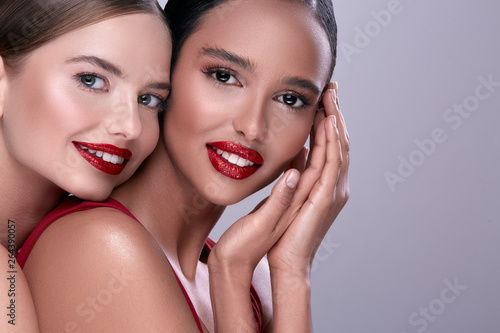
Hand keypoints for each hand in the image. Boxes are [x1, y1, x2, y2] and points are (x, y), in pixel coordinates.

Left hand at [267, 82, 349, 276]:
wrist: (280, 259)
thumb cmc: (279, 231)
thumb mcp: (287, 195)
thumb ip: (294, 176)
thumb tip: (295, 157)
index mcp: (323, 186)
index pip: (329, 147)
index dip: (329, 121)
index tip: (324, 98)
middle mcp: (332, 187)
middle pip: (338, 143)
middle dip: (336, 115)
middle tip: (332, 89)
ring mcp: (331, 193)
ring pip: (338, 149)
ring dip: (336, 122)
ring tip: (331, 98)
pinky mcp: (323, 199)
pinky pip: (331, 164)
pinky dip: (332, 142)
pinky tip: (329, 123)